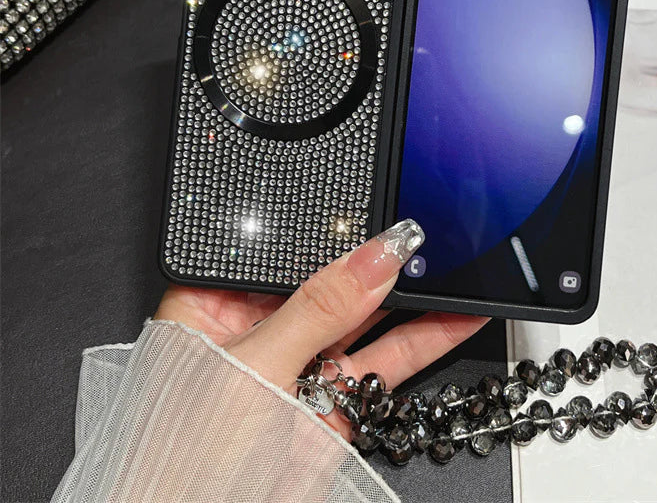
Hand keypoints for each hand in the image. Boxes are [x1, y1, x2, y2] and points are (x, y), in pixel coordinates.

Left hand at [155, 220, 488, 438]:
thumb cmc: (187, 456)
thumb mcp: (254, 367)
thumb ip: (317, 309)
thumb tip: (371, 260)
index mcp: (216, 304)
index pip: (280, 252)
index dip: (325, 231)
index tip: (372, 215)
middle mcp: (262, 329)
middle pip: (328, 279)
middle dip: (374, 261)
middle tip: (417, 238)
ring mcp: (303, 364)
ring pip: (365, 317)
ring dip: (411, 295)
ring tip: (449, 265)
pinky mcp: (337, 398)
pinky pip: (385, 358)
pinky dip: (425, 339)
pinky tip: (455, 316)